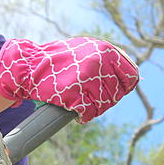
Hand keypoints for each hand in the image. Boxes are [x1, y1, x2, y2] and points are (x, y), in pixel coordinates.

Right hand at [0, 37, 139, 122]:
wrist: (29, 67)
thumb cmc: (59, 59)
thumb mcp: (87, 48)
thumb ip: (108, 58)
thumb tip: (135, 74)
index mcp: (105, 50)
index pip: (131, 74)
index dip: (126, 85)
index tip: (118, 90)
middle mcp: (99, 62)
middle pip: (117, 92)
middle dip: (107, 99)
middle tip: (93, 98)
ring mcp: (87, 78)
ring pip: (104, 104)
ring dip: (95, 108)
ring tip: (83, 104)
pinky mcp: (74, 94)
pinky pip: (89, 112)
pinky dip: (84, 116)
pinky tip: (78, 112)